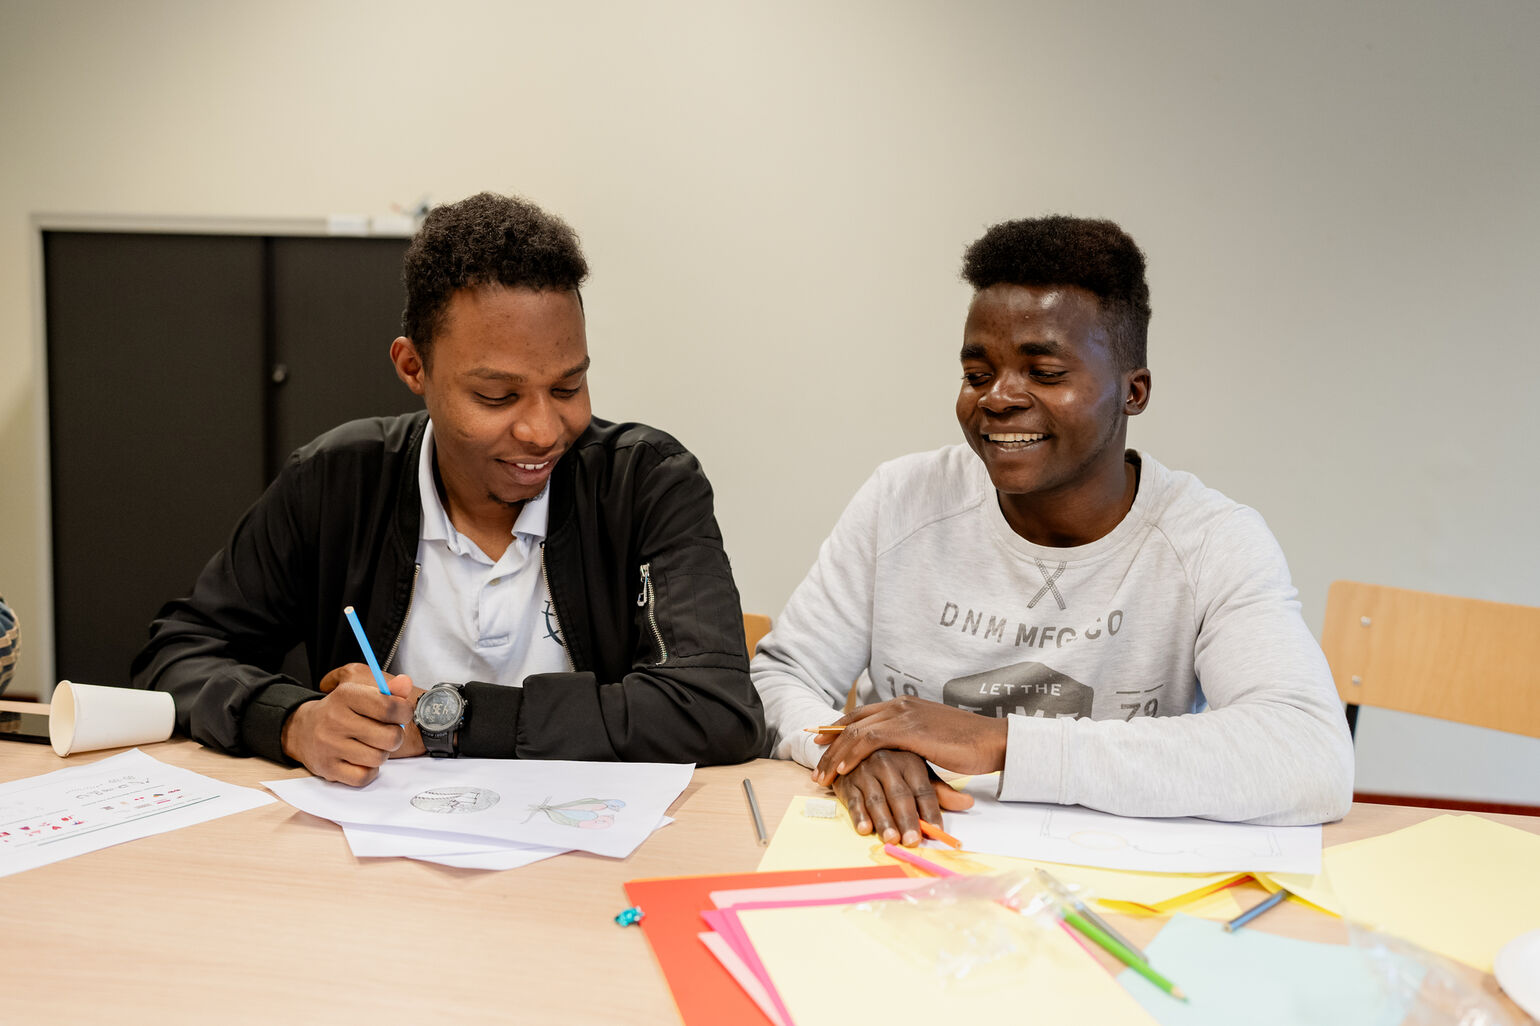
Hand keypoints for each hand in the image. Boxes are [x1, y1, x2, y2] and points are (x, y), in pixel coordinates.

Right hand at [282, 665, 420, 785]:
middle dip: (395, 737)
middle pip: (390, 737)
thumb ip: (388, 690)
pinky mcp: (327, 768)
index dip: (404, 713)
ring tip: (372, 746)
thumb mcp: (361, 693)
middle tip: (387, 733)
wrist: (302, 730)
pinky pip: (363, 777)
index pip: (389, 706)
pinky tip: (362, 761)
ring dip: (381, 754)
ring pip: (378, 758)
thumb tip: (405, 683)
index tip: (402, 715)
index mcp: (346, 695)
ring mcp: (329, 745)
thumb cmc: (341, 711)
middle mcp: (335, 719)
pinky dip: (369, 772)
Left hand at [812, 696, 1008, 785]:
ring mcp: (903, 715)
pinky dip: (852, 754)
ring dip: (835, 755)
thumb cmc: (968, 744)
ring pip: (855, 731)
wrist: (992, 741)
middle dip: (830, 744)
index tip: (823, 745)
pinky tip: (843, 771)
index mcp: (904, 705)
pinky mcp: (909, 729)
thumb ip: (910, 741)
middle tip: (815, 765)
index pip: (862, 715)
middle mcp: (899, 705)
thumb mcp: (932, 739)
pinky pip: (869, 740)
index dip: (838, 730)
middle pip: (852, 722)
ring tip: (822, 775)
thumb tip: (896, 756)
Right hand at [829, 750, 974, 846]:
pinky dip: (858, 815)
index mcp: (908, 760)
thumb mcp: (918, 772)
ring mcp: (865, 771)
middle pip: (900, 796)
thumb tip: (968, 802)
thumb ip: (940, 790)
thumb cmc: (892, 764)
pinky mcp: (847, 782)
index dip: (931, 811)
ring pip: (877, 800)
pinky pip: (853, 800)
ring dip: (884, 821)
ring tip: (892, 838)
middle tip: (913, 840)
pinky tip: (865, 828)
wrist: (855, 749)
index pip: (923, 789)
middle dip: (907, 820)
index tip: (937, 831)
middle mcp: (887, 763)